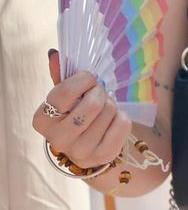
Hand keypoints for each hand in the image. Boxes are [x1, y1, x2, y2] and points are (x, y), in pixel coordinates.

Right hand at [32, 49, 131, 170]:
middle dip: (100, 92)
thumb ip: (61, 75)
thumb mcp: (64, 97)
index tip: (90, 78)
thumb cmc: (73, 114)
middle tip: (98, 93)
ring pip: (109, 111)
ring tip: (103, 109)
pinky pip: (123, 123)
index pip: (66, 91)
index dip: (84, 79)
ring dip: (111, 104)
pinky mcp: (103, 155)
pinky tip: (111, 121)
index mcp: (42, 119)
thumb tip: (56, 54)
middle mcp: (58, 138)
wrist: (85, 147)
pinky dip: (122, 116)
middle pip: (93, 103)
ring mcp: (80, 150)